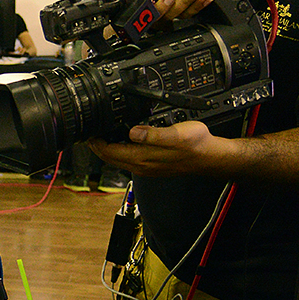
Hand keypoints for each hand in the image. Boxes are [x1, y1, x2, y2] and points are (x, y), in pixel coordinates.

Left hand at [88, 120, 229, 177]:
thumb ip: (152, 134)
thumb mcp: (175, 135)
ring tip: (100, 136)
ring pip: (118, 159)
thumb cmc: (196, 145)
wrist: (210, 157)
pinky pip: (128, 159)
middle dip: (97, 146)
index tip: (88, 133)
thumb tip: (132, 132)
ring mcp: (146, 167)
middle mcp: (141, 166)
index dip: (96, 143)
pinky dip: (119, 150)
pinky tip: (121, 141)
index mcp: (142, 158)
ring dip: (107, 149)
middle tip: (89, 134)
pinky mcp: (152, 165)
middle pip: (110, 158)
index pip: (110, 153)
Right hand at [127, 0, 214, 21]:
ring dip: (189, 2)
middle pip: (160, 13)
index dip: (155, 5)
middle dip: (177, 3)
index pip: (141, 6)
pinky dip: (197, 6)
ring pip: (174, 14)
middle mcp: (147, 8)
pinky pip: (186, 14)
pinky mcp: (175, 13)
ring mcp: (162, 12)